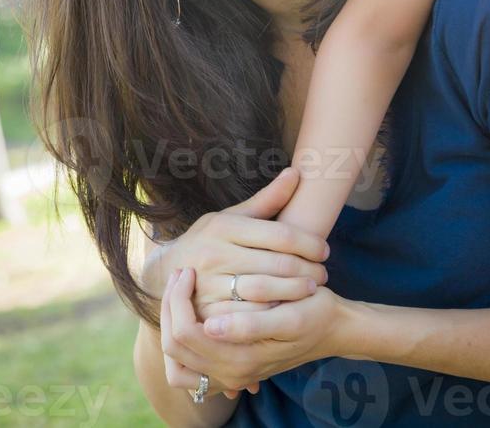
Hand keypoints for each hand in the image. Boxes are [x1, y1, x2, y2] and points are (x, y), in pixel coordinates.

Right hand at [143, 167, 329, 323]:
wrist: (165, 273)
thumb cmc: (209, 241)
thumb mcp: (232, 217)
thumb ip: (267, 199)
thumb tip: (296, 172)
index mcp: (225, 227)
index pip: (280, 235)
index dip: (309, 243)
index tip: (325, 250)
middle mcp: (216, 254)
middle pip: (277, 264)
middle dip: (308, 270)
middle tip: (324, 275)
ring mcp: (210, 286)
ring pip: (266, 292)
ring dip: (296, 293)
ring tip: (313, 290)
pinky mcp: (207, 314)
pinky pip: (249, 317)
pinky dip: (273, 315)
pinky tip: (289, 310)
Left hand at [161, 265, 342, 398]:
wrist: (335, 329)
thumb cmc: (315, 315)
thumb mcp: (290, 319)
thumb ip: (250, 327)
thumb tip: (211, 326)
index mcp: (240, 362)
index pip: (185, 334)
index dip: (179, 301)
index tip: (187, 271)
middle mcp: (230, 374)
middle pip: (175, 346)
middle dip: (171, 306)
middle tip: (180, 273)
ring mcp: (229, 375)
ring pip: (177, 354)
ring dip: (173, 318)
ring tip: (181, 286)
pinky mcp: (230, 368)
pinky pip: (188, 363)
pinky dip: (182, 339)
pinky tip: (191, 309)